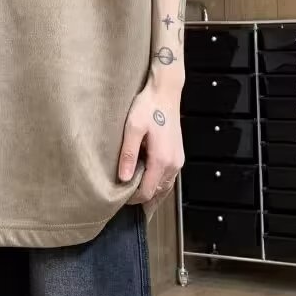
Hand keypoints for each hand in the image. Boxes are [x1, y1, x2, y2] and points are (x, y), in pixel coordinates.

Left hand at [118, 78, 184, 204]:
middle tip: (124, 202)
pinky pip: (168, 178)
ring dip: (151, 193)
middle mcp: (173, 164)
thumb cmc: (148, 107)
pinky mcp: (178, 155)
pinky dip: (158, 184)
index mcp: (161, 160)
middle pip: (157, 193)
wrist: (164, 93)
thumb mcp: (133, 127)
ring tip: (134, 198)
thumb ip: (129, 153)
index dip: (132, 199)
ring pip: (164, 187)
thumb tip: (124, 178)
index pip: (147, 192)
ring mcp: (178, 160)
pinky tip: (147, 183)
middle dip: (141, 199)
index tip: (118, 198)